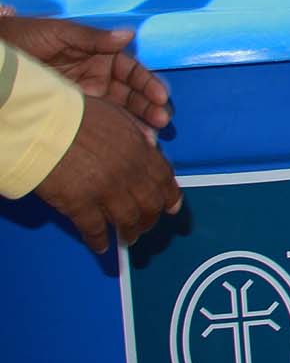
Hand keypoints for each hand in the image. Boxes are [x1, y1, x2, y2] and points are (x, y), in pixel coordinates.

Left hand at [0, 18, 170, 130]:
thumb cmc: (27, 37)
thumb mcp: (61, 34)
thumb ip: (94, 38)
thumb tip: (129, 35)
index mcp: (100, 55)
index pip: (132, 71)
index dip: (147, 83)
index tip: (159, 96)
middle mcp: (99, 76)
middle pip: (132, 94)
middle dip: (149, 107)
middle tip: (161, 120)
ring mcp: (88, 95)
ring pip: (120, 110)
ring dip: (137, 123)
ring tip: (150, 137)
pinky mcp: (74, 111)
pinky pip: (101, 121)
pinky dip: (117, 131)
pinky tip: (130, 141)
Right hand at [34, 97, 182, 253]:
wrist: (45, 125)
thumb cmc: (77, 115)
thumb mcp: (116, 116)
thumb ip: (135, 134)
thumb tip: (149, 145)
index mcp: (140, 150)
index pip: (164, 178)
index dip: (170, 196)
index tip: (171, 208)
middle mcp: (129, 173)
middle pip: (150, 204)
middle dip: (150, 219)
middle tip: (145, 226)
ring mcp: (106, 190)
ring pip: (128, 220)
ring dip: (130, 232)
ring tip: (128, 239)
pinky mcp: (81, 204)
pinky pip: (95, 229)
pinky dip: (99, 241)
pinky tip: (101, 247)